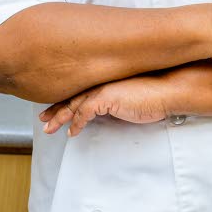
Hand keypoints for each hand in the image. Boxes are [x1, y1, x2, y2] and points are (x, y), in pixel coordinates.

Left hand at [39, 75, 169, 137]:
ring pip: (73, 104)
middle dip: (55, 109)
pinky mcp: (106, 98)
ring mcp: (102, 88)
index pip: (80, 90)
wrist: (169, 89)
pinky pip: (84, 113)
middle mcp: (101, 81)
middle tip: (42, 118)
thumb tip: (107, 113)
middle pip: (71, 96)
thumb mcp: (131, 98)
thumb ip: (116, 102)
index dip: (65, 99)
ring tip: (48, 128)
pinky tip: (72, 132)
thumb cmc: (156, 94)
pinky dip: (76, 123)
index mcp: (106, 79)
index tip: (53, 108)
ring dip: (59, 117)